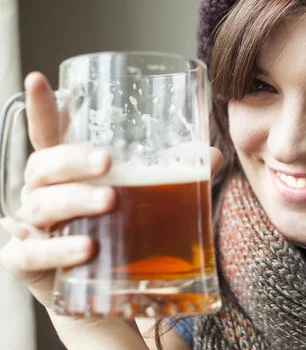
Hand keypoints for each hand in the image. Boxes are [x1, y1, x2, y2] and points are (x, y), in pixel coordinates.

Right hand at [0, 72, 222, 310]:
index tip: (38, 80)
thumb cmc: (120, 234)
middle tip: (108, 162)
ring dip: (75, 201)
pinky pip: (32, 254)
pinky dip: (58, 249)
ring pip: (41, 205)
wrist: (103, 293)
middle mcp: (43, 194)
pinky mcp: (27, 263)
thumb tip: (211, 154)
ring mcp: (31, 228)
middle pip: (43, 166)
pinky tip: (85, 248)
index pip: (48, 135)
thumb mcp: (144, 202)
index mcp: (67, 173)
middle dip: (73, 160)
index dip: (40, 108)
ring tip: (109, 201)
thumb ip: (174, 178)